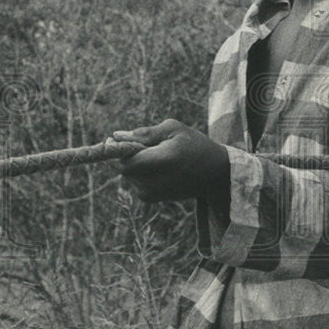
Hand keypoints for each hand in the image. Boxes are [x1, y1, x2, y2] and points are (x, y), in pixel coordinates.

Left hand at [112, 119, 229, 202]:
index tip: (114, 140)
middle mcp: (157, 181)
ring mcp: (153, 193)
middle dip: (126, 155)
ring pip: (128, 175)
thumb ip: (144, 133)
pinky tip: (158, 168)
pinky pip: (134, 182)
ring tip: (156, 156)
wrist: (213, 174)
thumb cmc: (194, 145)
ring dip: (134, 164)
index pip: (126, 161)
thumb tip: (116, 136)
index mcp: (164, 160)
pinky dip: (139, 172)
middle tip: (140, 145)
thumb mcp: (174, 129)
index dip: (115, 150)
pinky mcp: (151, 199)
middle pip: (124, 169)